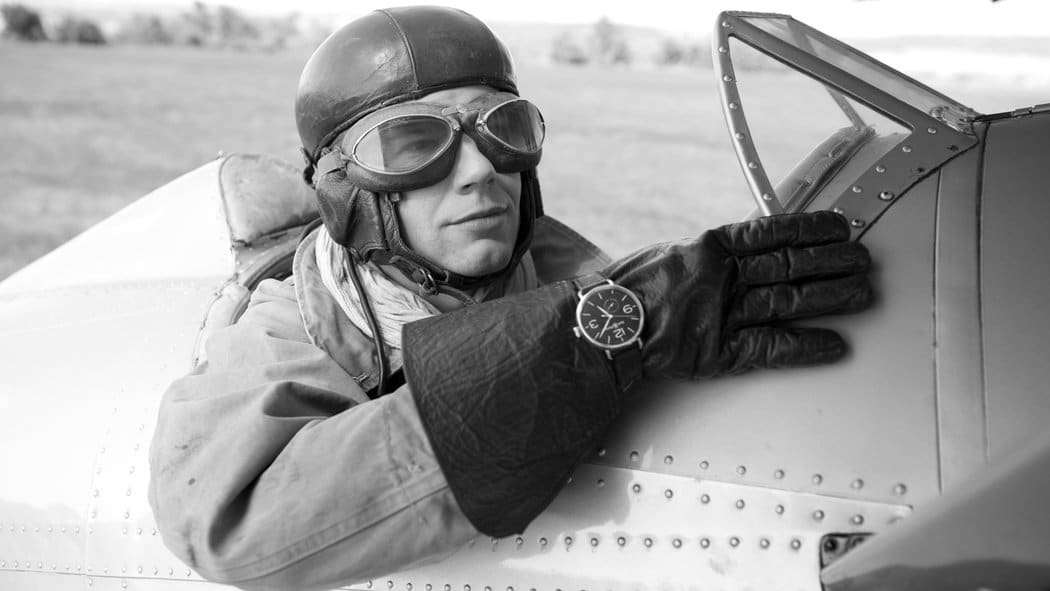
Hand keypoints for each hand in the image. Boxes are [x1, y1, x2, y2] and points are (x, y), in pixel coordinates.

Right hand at [604, 211, 872, 379]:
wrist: (598, 327)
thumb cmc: (622, 292)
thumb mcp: (665, 257)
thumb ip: (700, 257)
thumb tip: (729, 252)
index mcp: (707, 249)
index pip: (770, 232)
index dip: (809, 228)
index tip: (839, 226)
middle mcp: (721, 277)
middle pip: (789, 265)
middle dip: (831, 262)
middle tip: (863, 260)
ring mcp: (723, 314)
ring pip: (789, 301)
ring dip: (830, 298)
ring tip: (862, 294)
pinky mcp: (720, 351)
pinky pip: (772, 349)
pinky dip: (805, 347)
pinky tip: (835, 344)